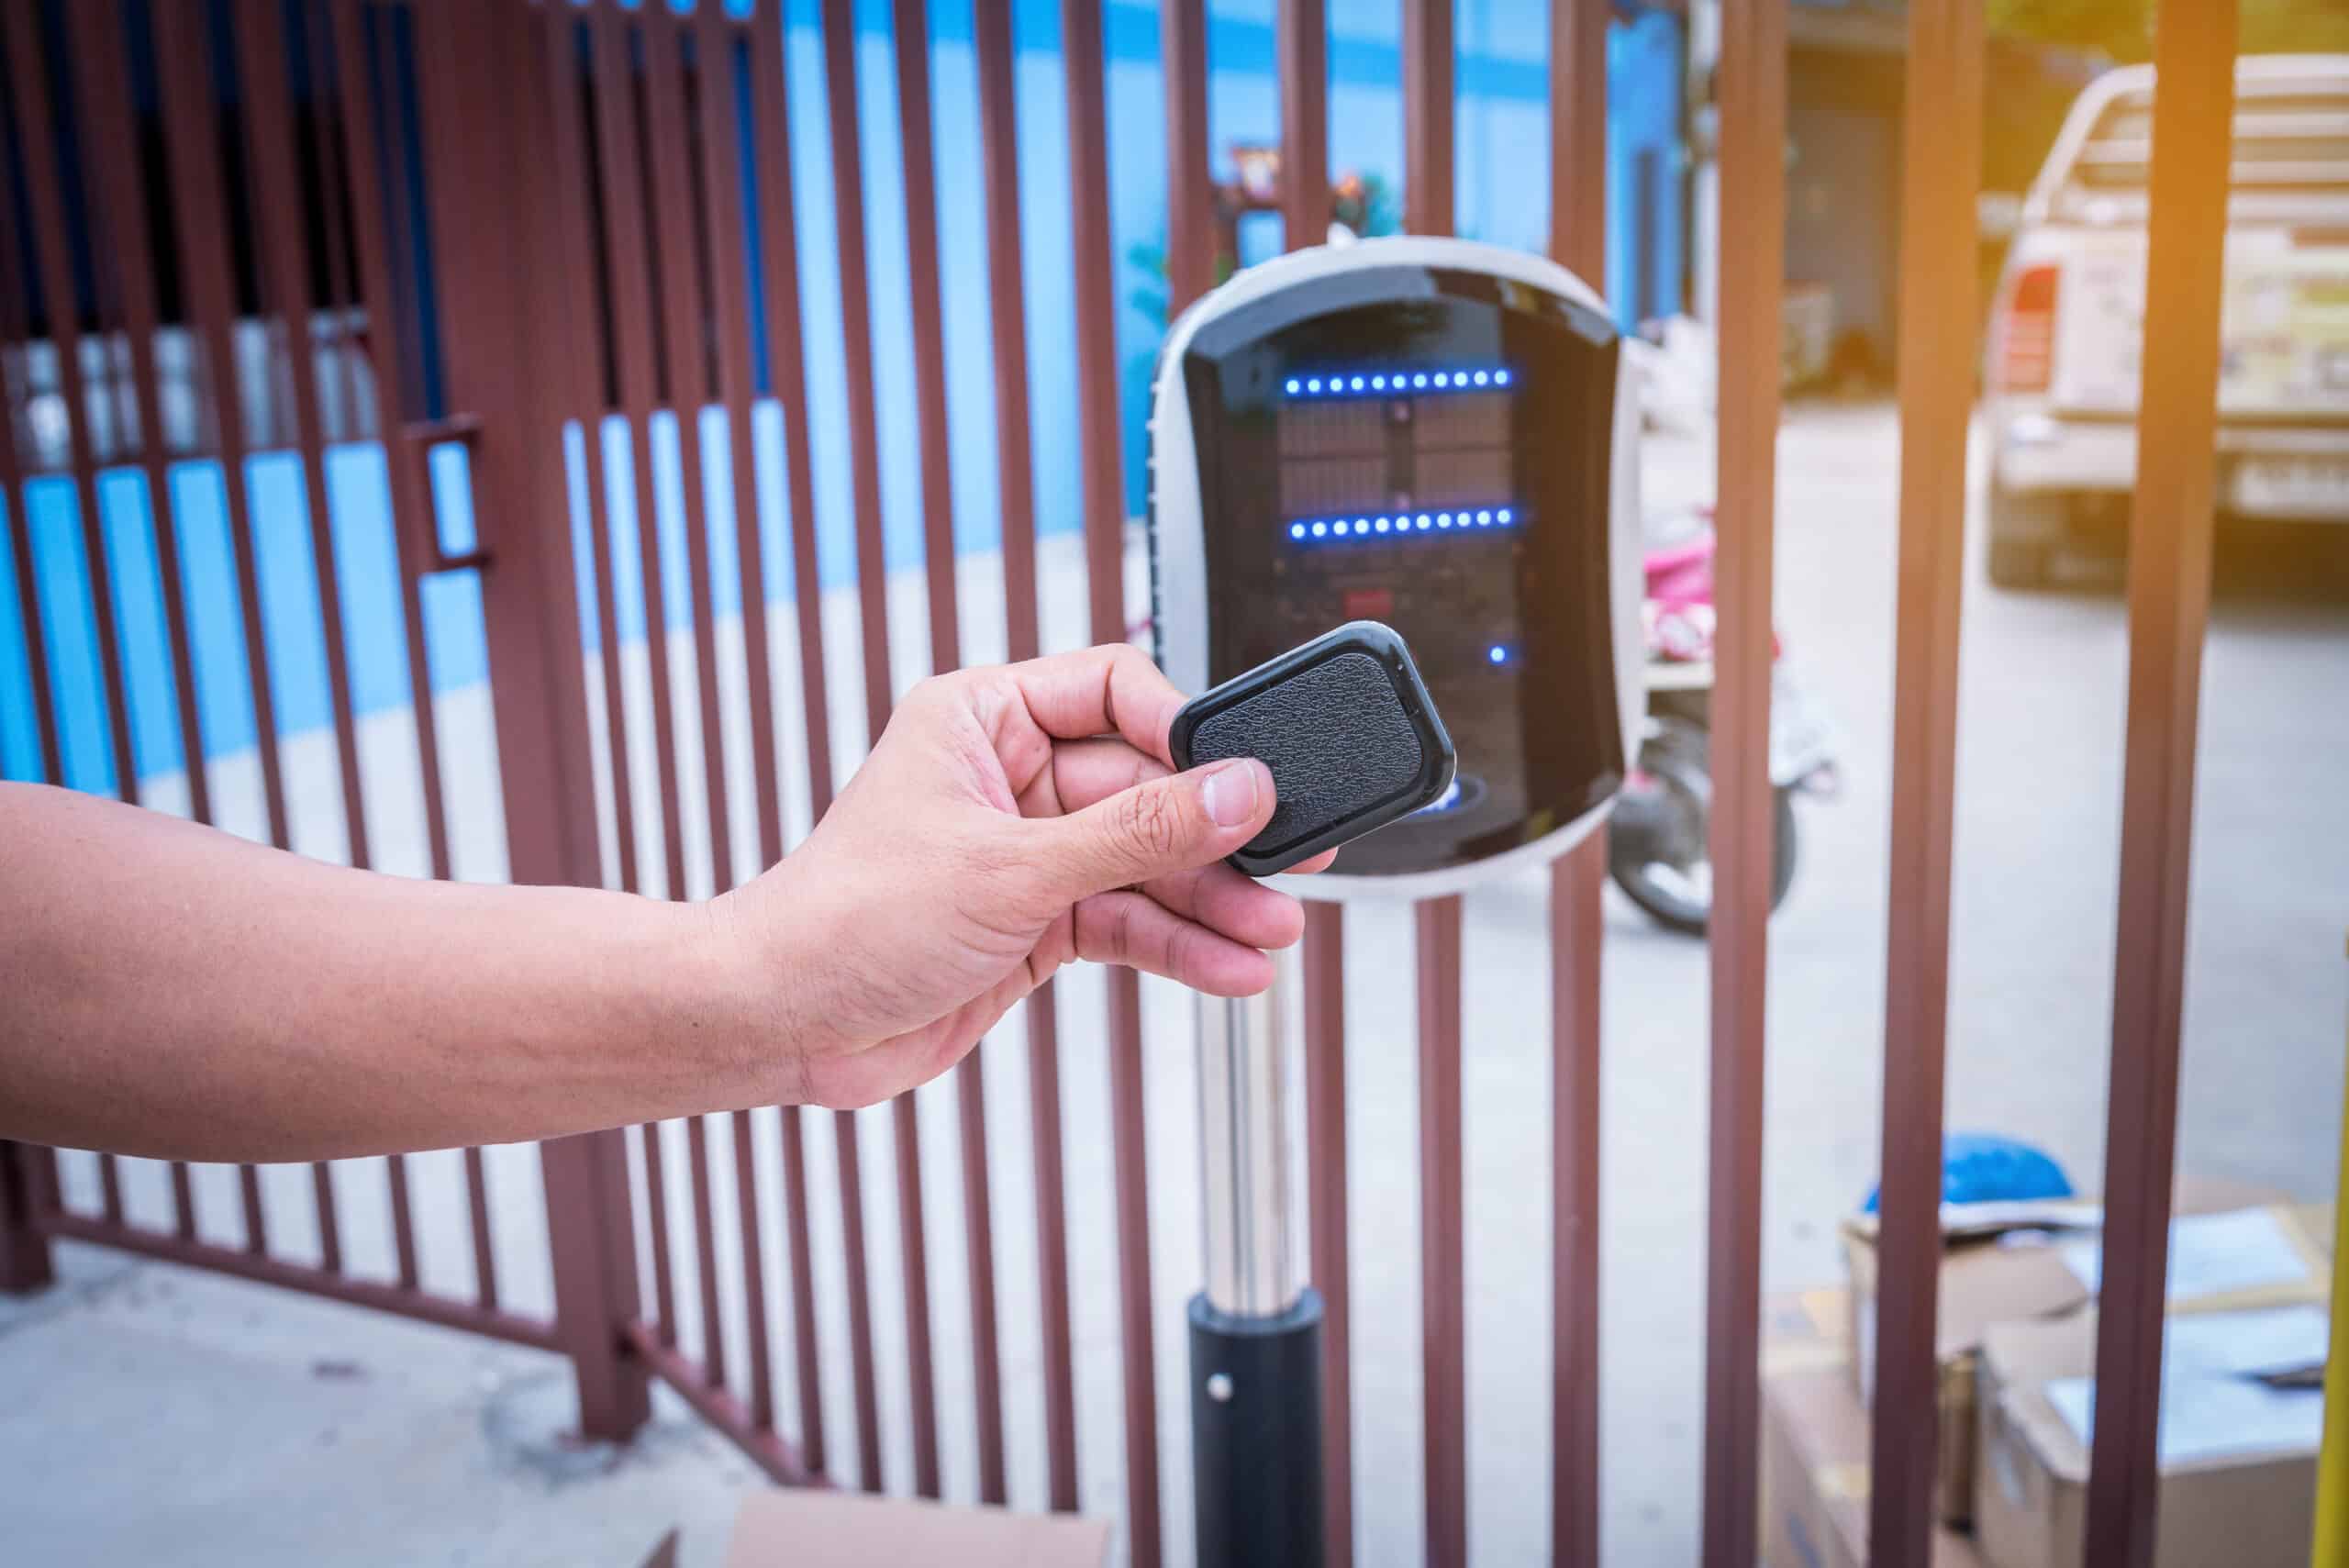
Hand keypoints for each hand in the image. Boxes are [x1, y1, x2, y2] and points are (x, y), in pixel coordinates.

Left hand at [714, 645, 1332, 1109]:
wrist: (783, 1025)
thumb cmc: (848, 919)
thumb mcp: (1010, 868)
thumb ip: (1135, 832)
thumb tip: (1236, 790)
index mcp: (984, 717)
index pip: (1114, 691)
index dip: (1184, 732)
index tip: (1242, 777)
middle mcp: (1012, 777)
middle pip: (1147, 787)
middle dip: (1215, 836)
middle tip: (1293, 860)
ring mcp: (1028, 853)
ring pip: (1147, 864)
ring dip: (1210, 902)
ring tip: (1273, 933)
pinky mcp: (1037, 922)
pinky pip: (1129, 921)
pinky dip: (1179, 946)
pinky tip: (1231, 966)